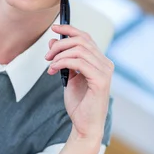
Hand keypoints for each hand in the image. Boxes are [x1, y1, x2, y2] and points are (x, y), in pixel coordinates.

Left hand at [45, 24, 113, 142]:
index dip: (69, 29)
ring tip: (50, 66)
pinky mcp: (100, 80)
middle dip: (60, 44)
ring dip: (59, 55)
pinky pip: (79, 62)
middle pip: (81, 41)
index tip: (54, 28)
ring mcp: (105, 72)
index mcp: (100, 61)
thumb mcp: (68, 76)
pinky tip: (54, 70)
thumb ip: (63, 58)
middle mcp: (106, 64)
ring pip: (79, 50)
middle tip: (47, 56)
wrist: (85, 126)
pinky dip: (62, 62)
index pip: (86, 37)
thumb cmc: (79, 103)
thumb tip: (54, 40)